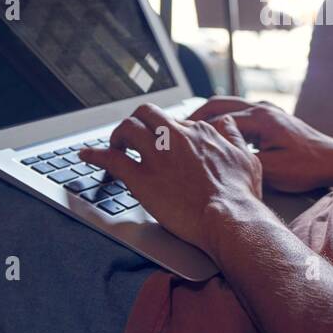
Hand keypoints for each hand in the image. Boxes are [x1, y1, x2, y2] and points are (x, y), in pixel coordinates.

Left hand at [79, 104, 264, 255]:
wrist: (230, 219)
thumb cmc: (240, 195)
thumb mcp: (246, 158)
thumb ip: (233, 137)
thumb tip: (226, 123)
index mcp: (199, 132)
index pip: (175, 122)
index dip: (166, 134)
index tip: (162, 145)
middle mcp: (175, 137)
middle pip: (146, 114)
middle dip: (137, 122)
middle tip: (134, 138)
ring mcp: (156, 156)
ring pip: (127, 129)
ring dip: (117, 136)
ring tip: (115, 146)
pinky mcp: (141, 178)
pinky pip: (110, 159)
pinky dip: (94, 155)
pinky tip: (86, 156)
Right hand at [190, 97, 332, 192]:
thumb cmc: (309, 166)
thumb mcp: (272, 170)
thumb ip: (242, 162)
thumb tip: (215, 162)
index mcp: (260, 118)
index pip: (217, 118)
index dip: (194, 128)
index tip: (176, 137)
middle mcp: (262, 109)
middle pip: (218, 104)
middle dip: (195, 115)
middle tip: (175, 129)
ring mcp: (267, 111)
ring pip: (228, 106)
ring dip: (209, 116)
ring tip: (190, 131)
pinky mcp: (271, 119)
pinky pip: (239, 114)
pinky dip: (223, 121)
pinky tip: (216, 135)